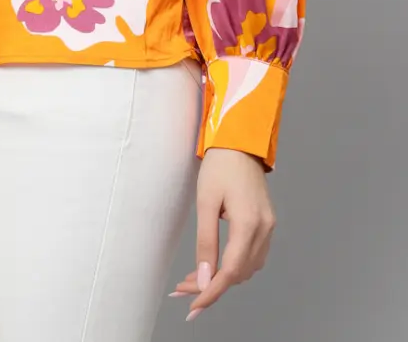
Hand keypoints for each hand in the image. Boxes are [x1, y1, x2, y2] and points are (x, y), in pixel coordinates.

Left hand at [170, 148, 276, 322]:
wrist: (240, 142)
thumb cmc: (220, 167)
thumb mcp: (206, 202)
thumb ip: (205, 242)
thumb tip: (203, 278)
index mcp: (249, 223)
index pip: (231, 271)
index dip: (212, 292)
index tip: (193, 307)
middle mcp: (264, 230)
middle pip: (238, 273)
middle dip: (211, 285)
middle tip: (182, 290)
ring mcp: (269, 228)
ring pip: (246, 268)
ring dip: (221, 277)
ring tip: (192, 279)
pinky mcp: (266, 224)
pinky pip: (252, 256)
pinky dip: (232, 265)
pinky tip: (212, 264)